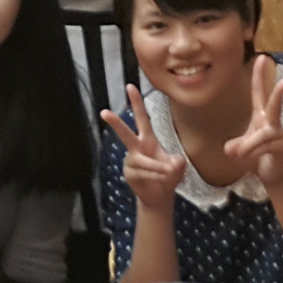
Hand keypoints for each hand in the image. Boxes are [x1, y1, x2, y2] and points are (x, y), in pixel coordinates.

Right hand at [100, 85, 185, 210]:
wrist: (159, 196)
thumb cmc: (168, 176)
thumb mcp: (178, 166)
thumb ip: (178, 162)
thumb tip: (170, 164)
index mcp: (148, 139)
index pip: (142, 118)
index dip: (137, 102)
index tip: (130, 86)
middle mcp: (137, 147)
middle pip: (125, 133)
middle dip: (115, 123)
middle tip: (104, 112)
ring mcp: (131, 160)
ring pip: (142, 161)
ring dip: (157, 168)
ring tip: (167, 174)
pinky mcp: (128, 173)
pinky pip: (141, 172)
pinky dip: (154, 176)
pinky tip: (158, 180)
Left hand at [224, 55, 282, 190]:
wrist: (272, 176)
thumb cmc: (256, 157)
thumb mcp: (241, 149)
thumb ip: (235, 146)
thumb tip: (230, 148)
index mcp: (261, 117)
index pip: (259, 93)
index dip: (259, 76)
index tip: (261, 57)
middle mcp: (272, 123)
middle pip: (274, 105)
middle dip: (277, 94)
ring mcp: (279, 135)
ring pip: (260, 136)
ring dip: (247, 147)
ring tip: (239, 156)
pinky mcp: (282, 148)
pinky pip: (263, 149)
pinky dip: (252, 155)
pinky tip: (250, 161)